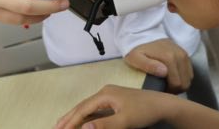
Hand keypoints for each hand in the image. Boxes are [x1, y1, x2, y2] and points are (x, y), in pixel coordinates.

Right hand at [55, 85, 170, 128]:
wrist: (163, 105)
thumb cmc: (145, 111)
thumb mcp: (125, 120)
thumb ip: (104, 125)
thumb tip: (83, 128)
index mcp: (105, 94)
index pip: (83, 109)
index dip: (71, 121)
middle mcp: (105, 93)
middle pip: (82, 106)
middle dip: (68, 117)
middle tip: (55, 128)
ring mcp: (110, 96)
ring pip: (88, 108)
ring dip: (76, 117)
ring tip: (64, 125)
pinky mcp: (115, 102)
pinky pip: (95, 109)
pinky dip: (86, 117)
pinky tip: (83, 122)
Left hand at [124, 39, 192, 93]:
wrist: (143, 35)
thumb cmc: (137, 50)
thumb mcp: (135, 58)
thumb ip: (148, 65)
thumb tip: (164, 72)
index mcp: (169, 58)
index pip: (177, 84)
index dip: (169, 91)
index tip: (160, 90)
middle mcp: (179, 55)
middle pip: (184, 83)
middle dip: (175, 89)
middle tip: (164, 88)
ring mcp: (184, 54)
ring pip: (188, 79)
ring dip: (180, 84)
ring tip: (168, 83)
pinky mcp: (185, 54)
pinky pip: (189, 72)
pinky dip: (183, 77)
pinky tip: (173, 77)